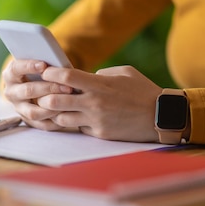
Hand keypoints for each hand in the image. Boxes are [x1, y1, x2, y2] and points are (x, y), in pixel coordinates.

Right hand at [1, 59, 73, 130]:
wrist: (34, 86)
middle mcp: (11, 92)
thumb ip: (44, 65)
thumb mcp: (38, 65)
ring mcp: (19, 108)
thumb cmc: (39, 72)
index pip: (16, 68)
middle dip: (49, 88)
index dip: (29, 67)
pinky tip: (67, 114)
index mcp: (11, 75)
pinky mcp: (28, 121)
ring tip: (68, 102)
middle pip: (28, 91)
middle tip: (67, 87)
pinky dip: (55, 121)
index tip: (44, 65)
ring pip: (33, 112)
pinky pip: (42, 124)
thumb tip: (58, 66)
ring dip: (52, 107)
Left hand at [37, 65, 162, 141]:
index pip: (65, 77)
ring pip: (61, 119)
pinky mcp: (100, 134)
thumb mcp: (124, 72)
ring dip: (56, 113)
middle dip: (45, 97)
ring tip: (57, 108)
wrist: (161, 116)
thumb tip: (86, 78)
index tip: (45, 72)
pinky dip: (75, 123)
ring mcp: (96, 120)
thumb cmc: (143, 91)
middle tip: (44, 94)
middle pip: (55, 101)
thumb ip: (102, 74)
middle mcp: (94, 103)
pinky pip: (78, 128)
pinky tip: (77, 118)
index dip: (50, 74)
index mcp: (99, 85)